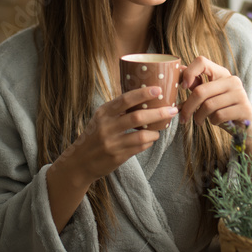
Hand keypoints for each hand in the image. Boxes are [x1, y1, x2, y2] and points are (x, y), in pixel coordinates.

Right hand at [57, 86, 177, 185]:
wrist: (79, 162)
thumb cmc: (94, 136)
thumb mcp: (100, 119)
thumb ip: (117, 109)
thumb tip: (144, 96)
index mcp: (103, 113)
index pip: (125, 99)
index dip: (143, 93)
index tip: (158, 89)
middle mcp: (106, 127)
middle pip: (137, 117)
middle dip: (158, 113)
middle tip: (172, 110)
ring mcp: (112, 143)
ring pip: (142, 135)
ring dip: (155, 132)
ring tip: (159, 129)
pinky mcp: (117, 157)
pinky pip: (139, 148)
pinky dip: (148, 142)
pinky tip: (149, 140)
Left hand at [178, 57, 251, 139]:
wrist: (246, 128)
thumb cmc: (224, 110)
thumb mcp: (209, 97)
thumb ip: (196, 85)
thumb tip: (179, 70)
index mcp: (221, 74)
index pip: (201, 62)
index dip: (188, 73)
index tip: (183, 87)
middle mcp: (232, 80)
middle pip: (201, 90)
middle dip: (188, 107)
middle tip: (183, 118)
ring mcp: (240, 94)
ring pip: (208, 105)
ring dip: (199, 117)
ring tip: (199, 121)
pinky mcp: (244, 108)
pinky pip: (219, 115)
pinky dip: (213, 122)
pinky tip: (216, 122)